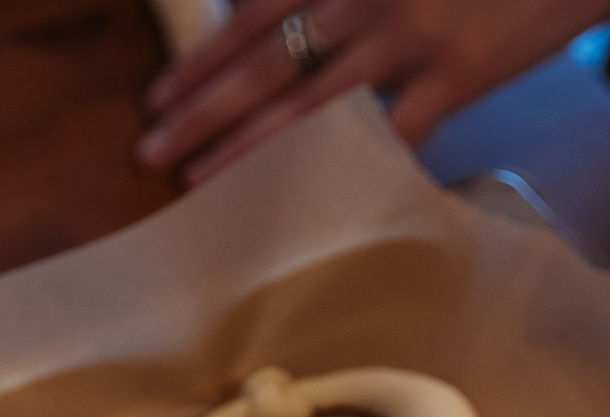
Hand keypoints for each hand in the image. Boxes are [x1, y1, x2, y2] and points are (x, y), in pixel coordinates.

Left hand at [137, 0, 609, 186]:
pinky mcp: (458, 75)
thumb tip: (267, 22)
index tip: (156, 97)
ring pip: (312, 104)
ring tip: (198, 181)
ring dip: (248, 148)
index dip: (201, 58)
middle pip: (266, 62)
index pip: (254, 14)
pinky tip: (314, 205)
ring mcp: (412, 38)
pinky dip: (355, 169)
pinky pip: (395, 134)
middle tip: (151, 151)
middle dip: (201, 111)